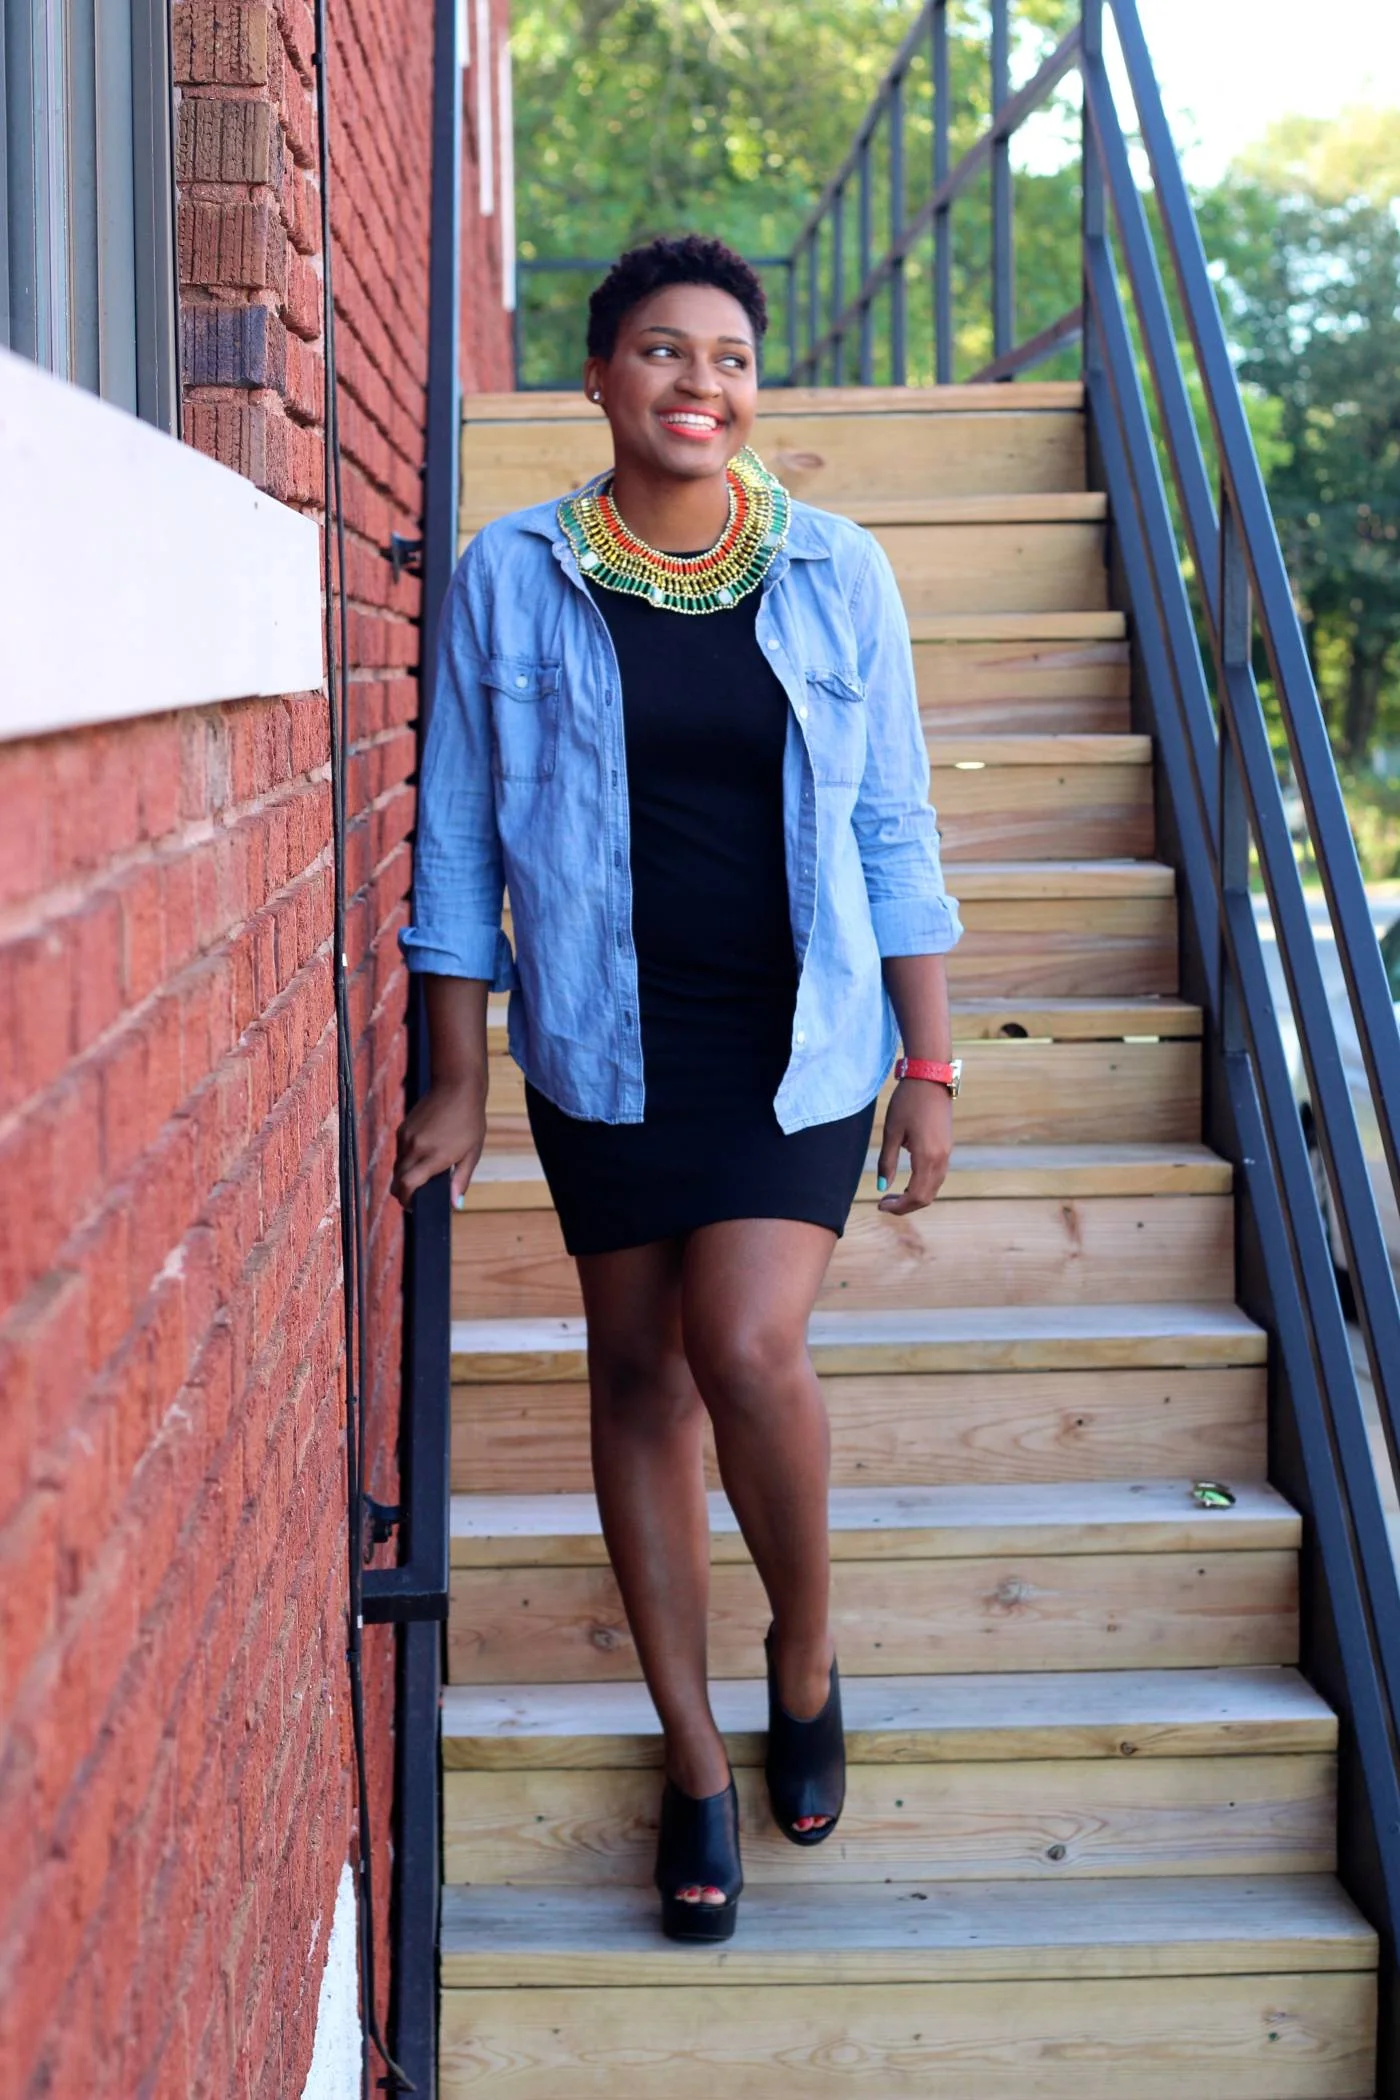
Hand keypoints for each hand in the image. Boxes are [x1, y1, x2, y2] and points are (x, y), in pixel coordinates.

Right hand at [391, 1076, 486, 1209]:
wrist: (457, 1087)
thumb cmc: (470, 1121)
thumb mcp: (472, 1153)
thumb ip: (461, 1180)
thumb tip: (455, 1204)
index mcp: (433, 1157)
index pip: (407, 1185)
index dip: (406, 1200)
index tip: (413, 1206)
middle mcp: (415, 1148)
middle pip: (397, 1180)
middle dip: (403, 1192)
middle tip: (416, 1196)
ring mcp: (406, 1137)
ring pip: (397, 1166)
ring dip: (405, 1175)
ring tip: (423, 1173)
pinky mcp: (402, 1129)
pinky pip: (400, 1151)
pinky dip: (407, 1159)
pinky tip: (423, 1153)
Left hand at [876, 1078, 952, 1213]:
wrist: (930, 1078)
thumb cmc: (907, 1102)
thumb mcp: (891, 1132)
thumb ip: (887, 1162)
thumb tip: (882, 1187)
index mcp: (927, 1157)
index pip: (916, 1196)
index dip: (898, 1207)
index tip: (880, 1205)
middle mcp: (941, 1159)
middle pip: (927, 1196)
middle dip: (906, 1205)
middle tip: (884, 1203)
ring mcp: (947, 1153)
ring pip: (934, 1188)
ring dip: (915, 1196)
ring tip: (893, 1195)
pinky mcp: (947, 1147)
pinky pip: (937, 1176)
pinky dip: (923, 1185)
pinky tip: (907, 1182)